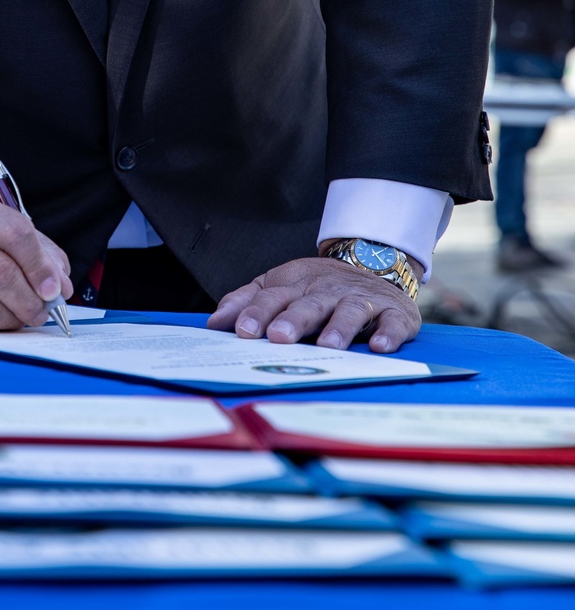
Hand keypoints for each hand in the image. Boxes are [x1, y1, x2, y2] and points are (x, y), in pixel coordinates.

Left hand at [207, 254, 421, 352]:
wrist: (374, 263)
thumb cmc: (318, 287)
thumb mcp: (279, 286)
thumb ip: (246, 301)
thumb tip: (214, 323)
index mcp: (296, 286)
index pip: (273, 298)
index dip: (257, 313)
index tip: (242, 330)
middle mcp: (327, 291)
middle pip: (309, 304)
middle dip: (293, 320)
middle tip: (279, 337)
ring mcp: (361, 300)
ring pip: (349, 311)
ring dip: (339, 327)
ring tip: (328, 345)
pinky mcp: (394, 313)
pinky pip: (393, 322)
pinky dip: (388, 333)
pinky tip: (378, 347)